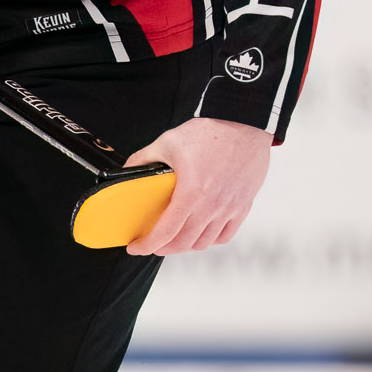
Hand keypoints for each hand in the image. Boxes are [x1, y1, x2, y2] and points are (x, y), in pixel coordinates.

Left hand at [123, 117, 272, 255]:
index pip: (165, 233)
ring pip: (203, 243)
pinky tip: (199, 233)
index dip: (146, 245)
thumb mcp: (168, 142)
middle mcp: (212, 206)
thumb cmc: (209, 132)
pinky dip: (209, 240)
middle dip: (162, 248)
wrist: (245, 124)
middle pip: (183, 243)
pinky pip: (225, 235)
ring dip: (185, 246)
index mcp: (191, 193)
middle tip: (152, 243)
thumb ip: (143, 159)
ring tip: (173, 239)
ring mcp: (230, 208)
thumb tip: (125, 171)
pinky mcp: (243, 205)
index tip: (136, 247)